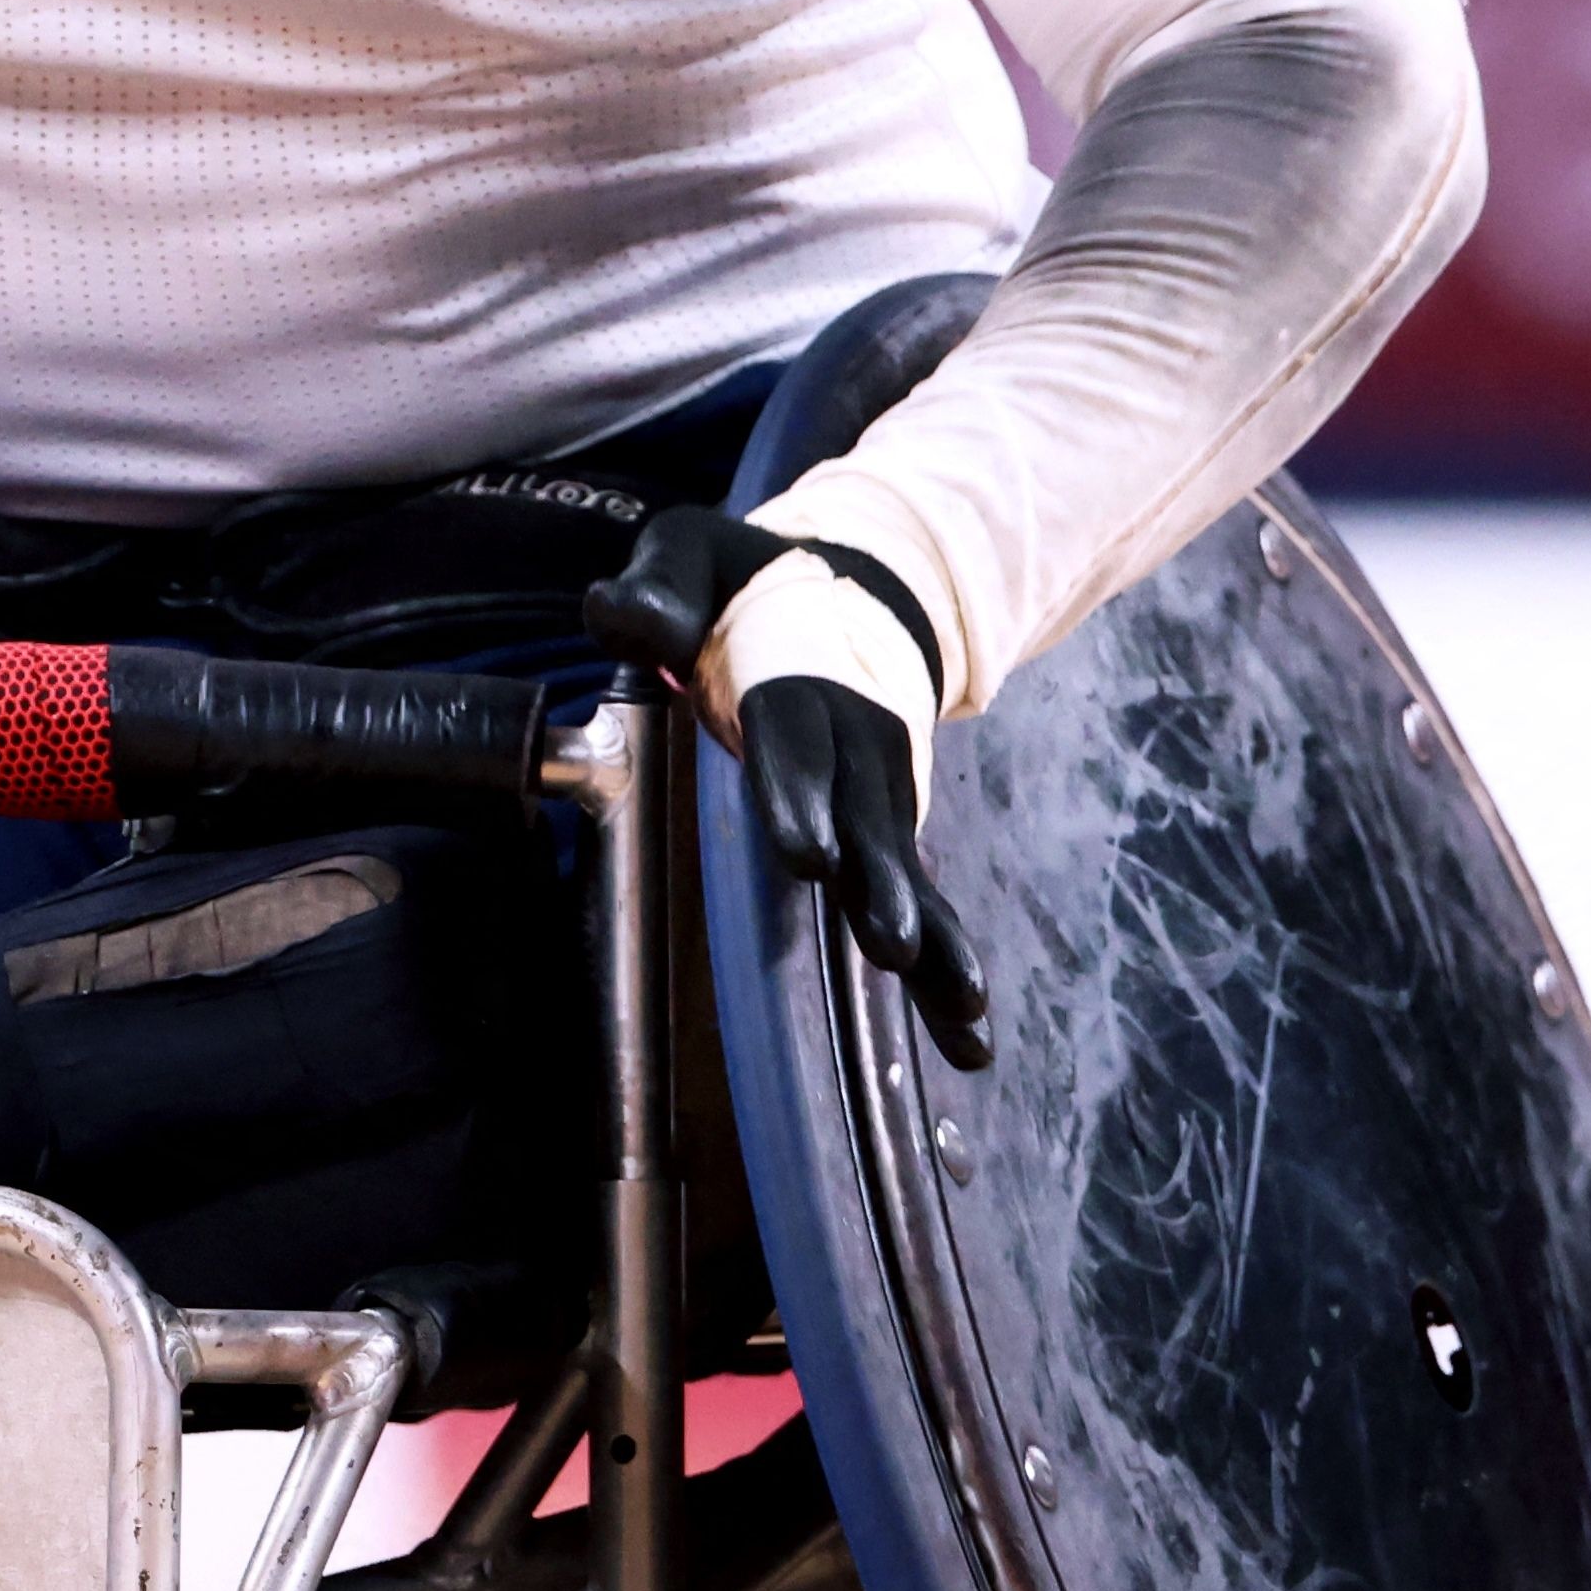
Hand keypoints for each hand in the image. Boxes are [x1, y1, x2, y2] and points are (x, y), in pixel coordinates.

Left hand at [590, 505, 987, 1063]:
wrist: (853, 585)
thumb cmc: (751, 581)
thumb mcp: (694, 556)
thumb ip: (658, 591)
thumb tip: (622, 616)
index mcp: (796, 682)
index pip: (793, 741)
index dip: (800, 795)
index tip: (809, 855)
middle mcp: (853, 747)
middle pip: (868, 819)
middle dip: (881, 883)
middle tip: (893, 943)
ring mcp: (878, 795)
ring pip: (906, 872)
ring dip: (934, 940)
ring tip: (960, 1008)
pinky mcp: (888, 832)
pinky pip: (923, 903)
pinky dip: (947, 963)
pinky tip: (968, 1035)